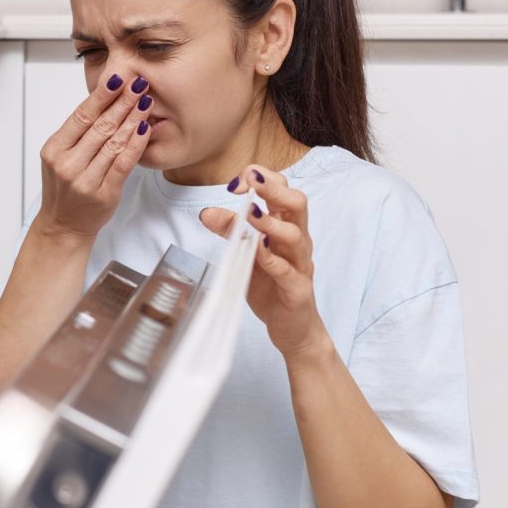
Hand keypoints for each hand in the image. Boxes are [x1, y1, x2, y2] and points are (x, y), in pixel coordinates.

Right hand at [36, 73, 152, 240]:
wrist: (63, 225)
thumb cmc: (65, 189)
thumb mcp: (61, 158)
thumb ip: (78, 134)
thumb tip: (104, 100)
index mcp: (54, 150)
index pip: (81, 115)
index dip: (101, 96)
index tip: (118, 78)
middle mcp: (67, 164)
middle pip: (100, 126)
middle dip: (122, 102)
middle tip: (139, 83)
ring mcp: (85, 180)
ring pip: (114, 142)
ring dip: (133, 118)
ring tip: (146, 101)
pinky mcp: (104, 194)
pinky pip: (123, 163)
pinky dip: (136, 144)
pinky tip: (145, 128)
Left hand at [198, 164, 329, 358]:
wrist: (293, 328)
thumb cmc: (271, 287)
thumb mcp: (245, 255)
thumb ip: (231, 232)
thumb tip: (206, 212)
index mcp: (286, 228)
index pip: (283, 192)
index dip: (264, 179)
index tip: (239, 179)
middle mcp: (297, 242)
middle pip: (297, 205)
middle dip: (274, 189)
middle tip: (252, 180)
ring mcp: (300, 265)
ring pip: (295, 236)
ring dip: (272, 223)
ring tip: (252, 215)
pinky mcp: (298, 289)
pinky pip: (289, 272)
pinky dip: (273, 260)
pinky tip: (258, 252)